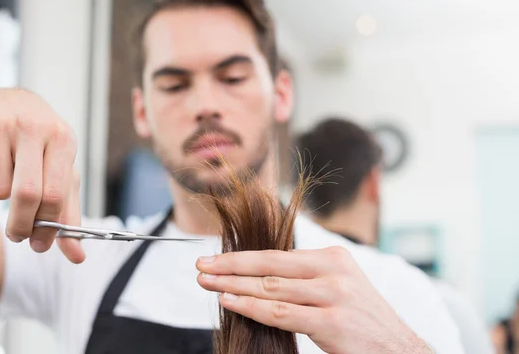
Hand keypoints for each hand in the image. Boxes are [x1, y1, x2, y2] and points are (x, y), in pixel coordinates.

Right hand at [0, 88, 83, 262]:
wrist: (2, 105)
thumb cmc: (38, 148)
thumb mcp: (60, 173)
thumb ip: (68, 215)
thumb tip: (78, 257)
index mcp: (63, 138)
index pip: (56, 194)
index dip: (48, 228)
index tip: (39, 245)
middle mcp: (33, 125)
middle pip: (26, 194)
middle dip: (20, 226)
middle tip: (16, 235)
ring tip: (6, 177)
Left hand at [196, 246, 431, 353]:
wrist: (399, 349)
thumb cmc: (361, 318)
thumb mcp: (339, 285)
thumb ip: (305, 276)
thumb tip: (258, 273)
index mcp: (332, 257)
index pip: (276, 255)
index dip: (241, 257)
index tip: (214, 259)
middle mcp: (333, 271)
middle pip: (269, 267)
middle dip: (230, 267)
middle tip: (201, 266)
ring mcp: (334, 296)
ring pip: (270, 288)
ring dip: (234, 286)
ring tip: (208, 283)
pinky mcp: (333, 322)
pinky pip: (281, 313)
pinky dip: (251, 307)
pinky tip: (228, 302)